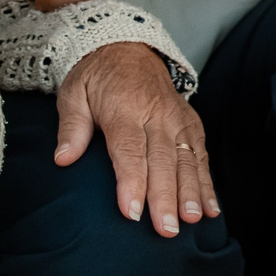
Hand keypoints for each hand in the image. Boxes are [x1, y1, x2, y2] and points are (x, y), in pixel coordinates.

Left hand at [55, 41, 218, 235]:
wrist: (127, 46)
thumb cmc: (96, 77)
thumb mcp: (73, 93)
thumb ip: (71, 127)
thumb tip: (63, 159)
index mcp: (125, 108)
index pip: (129, 150)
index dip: (131, 182)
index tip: (131, 212)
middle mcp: (156, 114)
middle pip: (162, 160)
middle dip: (166, 197)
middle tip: (167, 229)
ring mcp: (177, 119)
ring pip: (186, 159)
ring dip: (192, 192)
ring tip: (193, 219)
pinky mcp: (190, 123)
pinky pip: (201, 155)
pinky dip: (208, 182)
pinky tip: (212, 208)